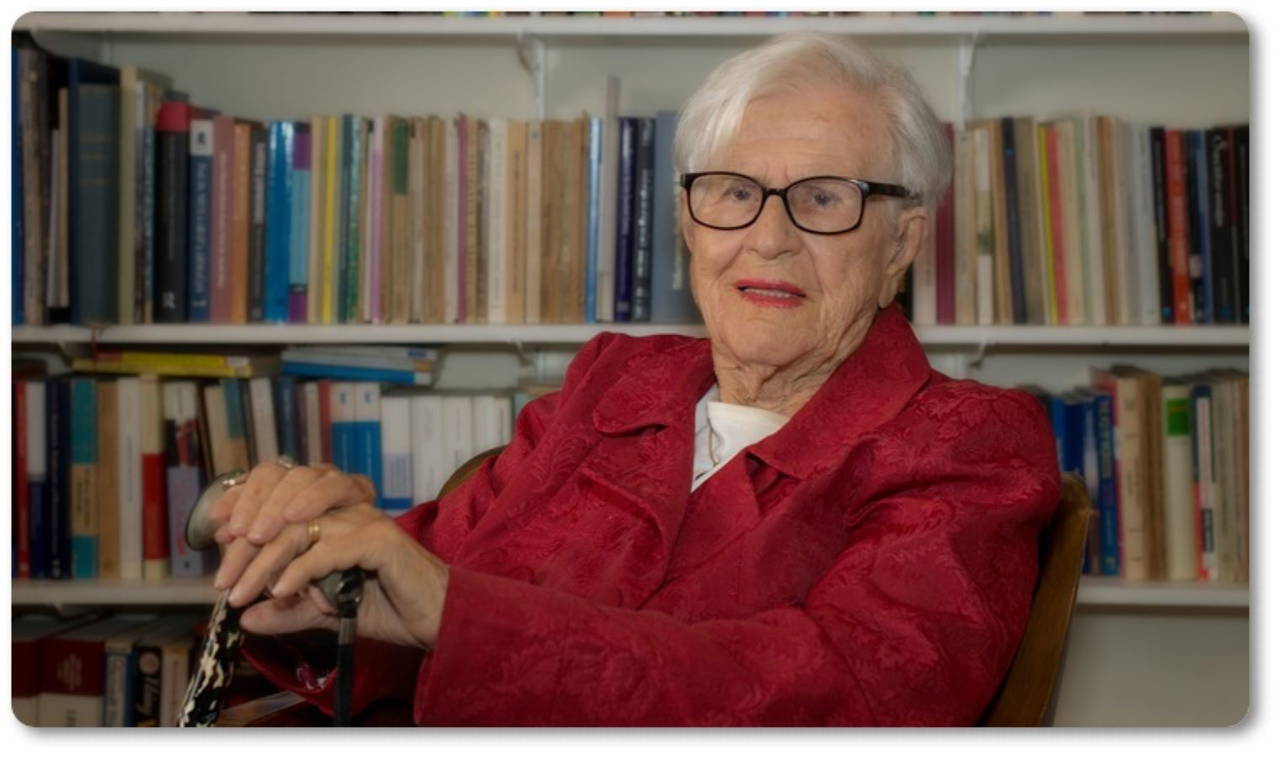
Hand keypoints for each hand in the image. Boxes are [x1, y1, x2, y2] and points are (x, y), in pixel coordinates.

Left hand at [207, 460, 448, 648]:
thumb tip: (246, 618)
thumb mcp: (327, 610)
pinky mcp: (381, 540)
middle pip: (285, 506)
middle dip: (247, 546)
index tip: (215, 532)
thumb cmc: (389, 607)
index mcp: (337, 509)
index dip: (247, 502)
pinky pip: (331, 549)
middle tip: (223, 583)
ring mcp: (367, 518)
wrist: (437, 619)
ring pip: (303, 527)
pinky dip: (301, 570)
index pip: (283, 489)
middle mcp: (351, 505)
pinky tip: (281, 592)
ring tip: (243, 591)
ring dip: (266, 561)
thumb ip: (290, 610)